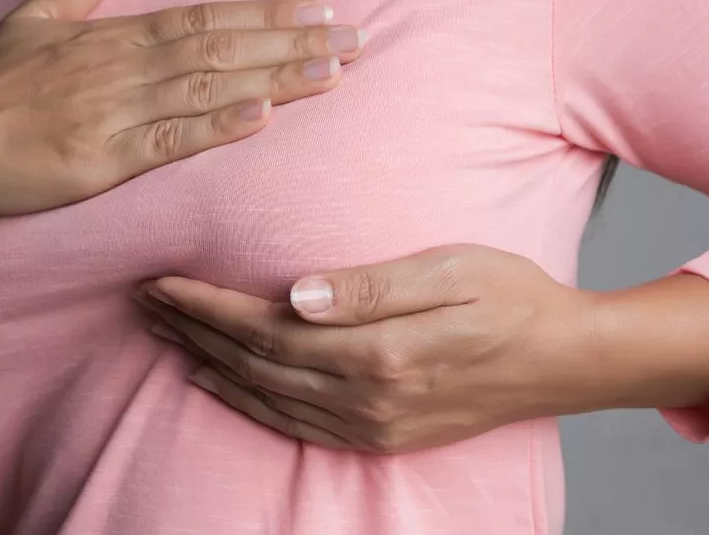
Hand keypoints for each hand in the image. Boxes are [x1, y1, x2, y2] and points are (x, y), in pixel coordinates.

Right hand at [0, 0, 366, 221]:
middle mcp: (120, 68)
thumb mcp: (34, 18)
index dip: (266, 14)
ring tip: (332, 72)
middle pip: (221, 46)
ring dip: (275, 78)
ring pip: (207, 87)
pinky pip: (169, 140)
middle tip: (357, 40)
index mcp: (111, 37)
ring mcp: (112, 113)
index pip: (204, 16)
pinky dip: (217, 126)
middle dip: (293, 43)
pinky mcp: (99, 160)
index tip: (319, 11)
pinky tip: (262, 118)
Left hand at [137, 245, 602, 453]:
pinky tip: (216, 383)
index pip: (262, 326)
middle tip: (143, 299)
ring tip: (164, 333)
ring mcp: (370, 426)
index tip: (159, 280)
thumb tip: (295, 294)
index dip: (204, 304)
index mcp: (377, 352)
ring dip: (207, 362)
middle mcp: (365, 399)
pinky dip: (245, 404)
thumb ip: (370, 286)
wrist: (566, 362)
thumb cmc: (511, 298)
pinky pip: (291, 426)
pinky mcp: (378, 437)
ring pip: (262, 396)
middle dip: (190, 329)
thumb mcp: (449, 270)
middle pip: (251, 362)